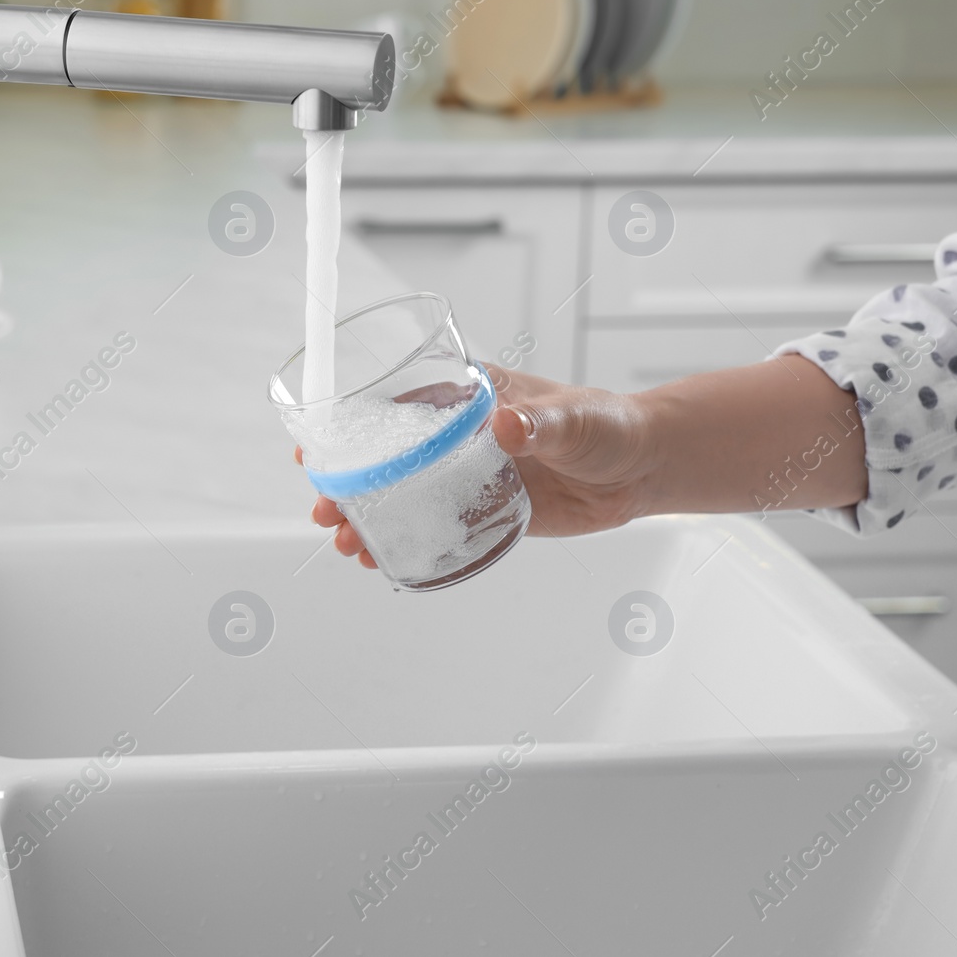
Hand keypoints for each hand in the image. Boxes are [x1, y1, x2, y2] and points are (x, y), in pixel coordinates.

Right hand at [301, 367, 655, 568]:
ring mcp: (471, 477)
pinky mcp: (489, 512)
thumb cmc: (608, 424)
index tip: (315, 447)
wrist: (642, 468)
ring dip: (371, 517)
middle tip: (326, 509)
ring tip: (346, 542)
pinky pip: (439, 528)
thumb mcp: (573, 417)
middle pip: (389, 458)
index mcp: (470, 397)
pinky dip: (409, 543)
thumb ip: (540, 422)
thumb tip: (509, 425)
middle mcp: (461, 437)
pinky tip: (383, 560)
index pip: (396, 406)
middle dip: (349, 483)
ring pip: (406, 497)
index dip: (351, 427)